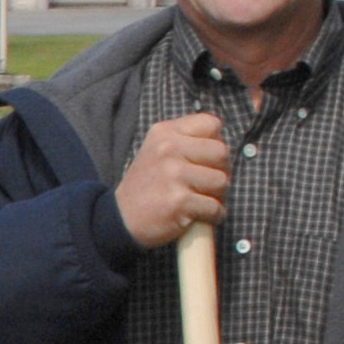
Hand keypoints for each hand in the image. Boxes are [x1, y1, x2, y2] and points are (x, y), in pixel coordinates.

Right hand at [114, 114, 230, 249]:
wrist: (121, 218)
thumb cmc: (146, 185)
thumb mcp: (157, 149)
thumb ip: (186, 139)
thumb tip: (220, 143)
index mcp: (165, 132)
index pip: (211, 124)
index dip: (214, 143)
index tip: (204, 158)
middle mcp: (169, 149)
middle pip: (221, 152)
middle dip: (220, 170)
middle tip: (205, 183)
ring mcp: (174, 174)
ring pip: (222, 180)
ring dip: (217, 195)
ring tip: (201, 199)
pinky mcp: (180, 200)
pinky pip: (215, 207)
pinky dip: (214, 215)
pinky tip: (200, 215)